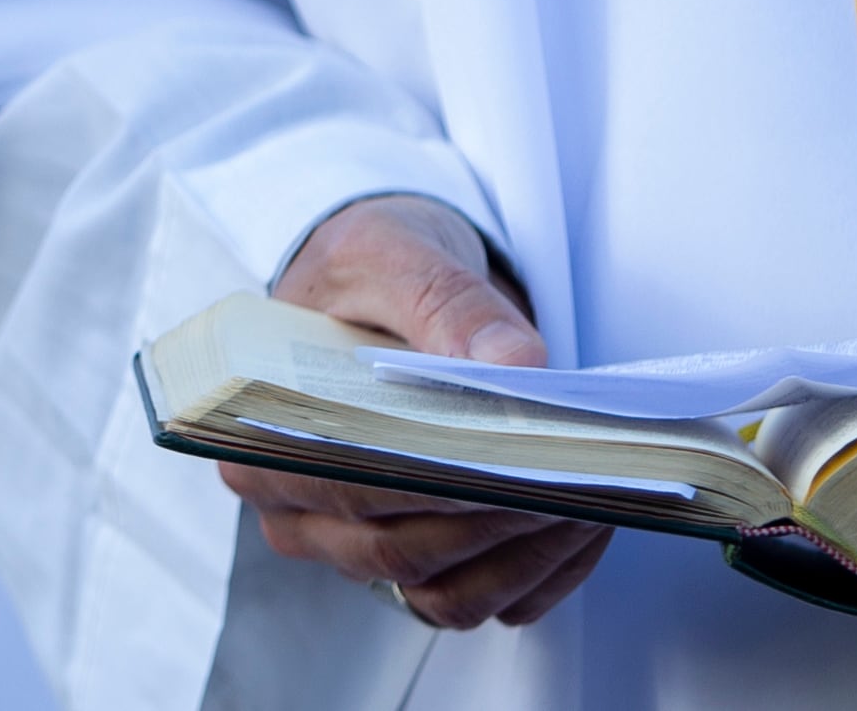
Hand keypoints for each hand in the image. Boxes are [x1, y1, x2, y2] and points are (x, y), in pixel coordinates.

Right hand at [226, 196, 613, 630]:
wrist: (389, 284)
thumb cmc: (371, 270)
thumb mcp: (395, 254)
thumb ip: (447, 303)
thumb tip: (515, 361)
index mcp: (263, 442)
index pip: (346, 489)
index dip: (429, 485)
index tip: (505, 458)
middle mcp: (302, 516)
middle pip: (402, 552)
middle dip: (494, 518)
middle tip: (573, 474)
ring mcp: (364, 551)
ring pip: (449, 595)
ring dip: (527, 556)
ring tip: (592, 495)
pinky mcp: (426, 567)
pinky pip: (491, 601)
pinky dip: (545, 575)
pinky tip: (588, 524)